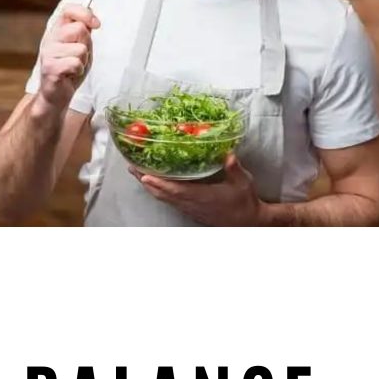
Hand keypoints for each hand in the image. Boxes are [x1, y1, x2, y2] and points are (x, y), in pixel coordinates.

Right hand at [38, 4, 99, 111]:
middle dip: (87, 44)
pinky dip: (78, 71)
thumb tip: (92, 18)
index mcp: (57, 31)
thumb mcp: (80, 48)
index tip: (96, 24)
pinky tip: (70, 75)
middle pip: (79, 29)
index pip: (69, 10)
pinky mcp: (50, 67)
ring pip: (80, 48)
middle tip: (79, 57)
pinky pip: (76, 63)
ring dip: (83, 61)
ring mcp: (48, 52)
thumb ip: (84, 34)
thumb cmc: (70, 71)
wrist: (56, 95)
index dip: (85, 13)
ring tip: (73, 68)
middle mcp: (50, 38)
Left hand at [130, 154, 270, 225]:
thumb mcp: (244, 184)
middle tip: (132, 167)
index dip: (160, 184)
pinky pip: (170, 201)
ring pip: (165, 199)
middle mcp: (192, 204)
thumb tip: (229, 155)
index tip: (145, 176)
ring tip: (137, 173)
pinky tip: (153, 184)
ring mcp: (190, 208)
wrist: (246, 223)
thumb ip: (235, 169)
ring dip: (150, 187)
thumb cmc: (244, 202)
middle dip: (147, 181)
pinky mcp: (190, 210)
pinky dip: (159, 192)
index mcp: (203, 197)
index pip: (177, 191)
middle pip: (164, 194)